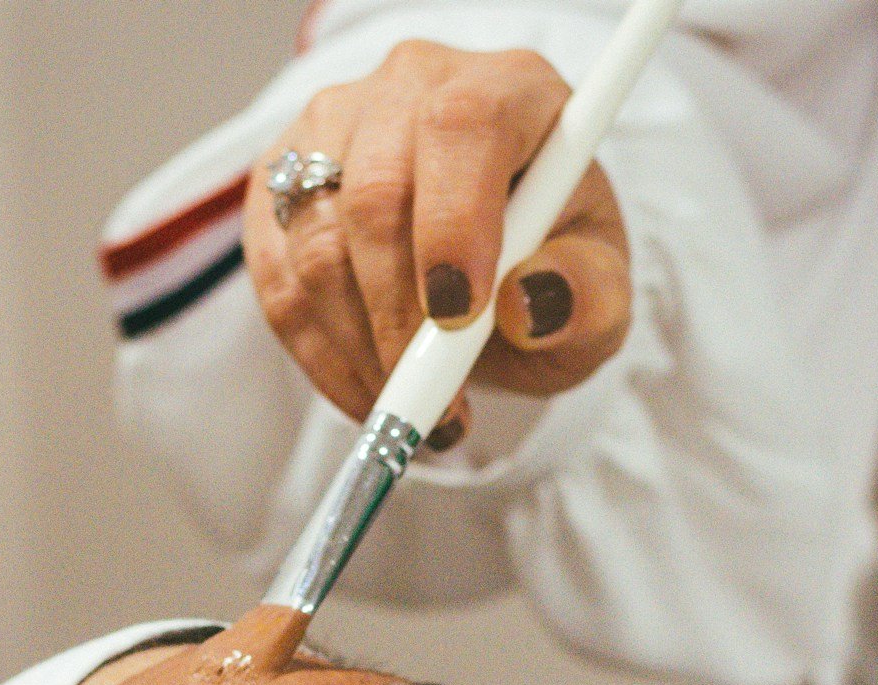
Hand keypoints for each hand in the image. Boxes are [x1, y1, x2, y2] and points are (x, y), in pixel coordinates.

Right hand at [243, 40, 632, 450]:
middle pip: (375, 191)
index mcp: (508, 89)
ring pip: (315, 240)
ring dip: (360, 346)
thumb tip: (532, 305)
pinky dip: (320, 353)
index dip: (452, 224)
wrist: (496, 264)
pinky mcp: (279, 178)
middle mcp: (412, 85)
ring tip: (416, 406)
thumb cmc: (553, 263)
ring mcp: (333, 126)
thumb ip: (587, 296)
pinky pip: (277, 276)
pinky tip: (368, 389)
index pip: (462, 127)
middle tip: (437, 400)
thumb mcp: (600, 290)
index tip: (460, 317)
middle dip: (399, 316)